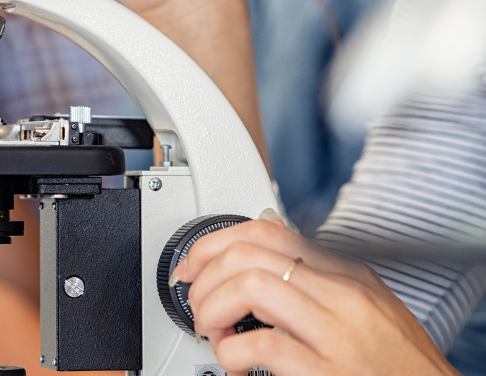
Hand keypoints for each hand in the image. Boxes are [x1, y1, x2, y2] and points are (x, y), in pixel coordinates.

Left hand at [173, 219, 457, 375]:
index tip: (193, 265)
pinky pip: (262, 345)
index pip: (267, 231)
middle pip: (249, 253)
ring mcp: (337, 334)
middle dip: (205, 276)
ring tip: (213, 333)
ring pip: (250, 286)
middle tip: (197, 304)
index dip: (214, 243)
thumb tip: (257, 259)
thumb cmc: (399, 369)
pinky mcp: (329, 373)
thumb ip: (318, 283)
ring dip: (213, 309)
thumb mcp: (367, 311)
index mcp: (349, 276)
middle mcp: (344, 297)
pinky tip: (236, 364)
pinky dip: (232, 354)